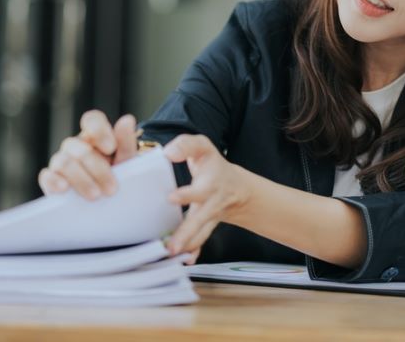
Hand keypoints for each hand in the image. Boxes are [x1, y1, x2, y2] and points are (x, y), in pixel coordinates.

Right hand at [38, 110, 137, 198]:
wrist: (108, 200)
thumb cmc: (117, 176)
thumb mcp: (126, 162)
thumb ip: (126, 142)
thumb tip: (127, 120)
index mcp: (95, 136)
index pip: (92, 120)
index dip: (99, 131)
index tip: (111, 149)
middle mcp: (76, 145)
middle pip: (80, 148)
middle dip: (98, 169)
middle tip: (112, 189)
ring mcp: (61, 161)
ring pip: (64, 162)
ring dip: (81, 180)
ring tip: (95, 195)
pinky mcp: (51, 180)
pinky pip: (47, 176)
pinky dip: (54, 181)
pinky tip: (65, 189)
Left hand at [164, 134, 249, 261]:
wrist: (236, 188)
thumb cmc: (213, 165)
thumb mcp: (203, 147)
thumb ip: (186, 145)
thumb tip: (169, 153)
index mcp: (210, 183)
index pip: (199, 189)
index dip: (186, 193)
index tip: (171, 197)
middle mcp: (211, 203)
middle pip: (200, 218)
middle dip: (186, 231)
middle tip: (172, 244)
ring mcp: (210, 217)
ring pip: (200, 233)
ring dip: (187, 245)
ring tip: (171, 253)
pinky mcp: (206, 227)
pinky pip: (201, 241)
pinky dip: (194, 251)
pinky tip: (186, 259)